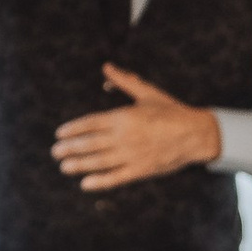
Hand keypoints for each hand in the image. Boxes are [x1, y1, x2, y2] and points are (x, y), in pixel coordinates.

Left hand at [51, 65, 220, 189]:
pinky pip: (116, 177)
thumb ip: (124, 81)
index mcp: (123, 117)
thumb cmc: (171, 111)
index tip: (59, 133)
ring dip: (79, 164)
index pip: (90, 123)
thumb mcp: (146, 94)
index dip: (73, 129)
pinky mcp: (141, 170)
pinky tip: (85, 184)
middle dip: (70, 148)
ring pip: (99, 161)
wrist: (196, 134)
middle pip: (90, 143)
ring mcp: (132, 155)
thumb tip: (106, 66)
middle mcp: (124, 137)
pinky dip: (100, 181)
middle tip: (55, 152)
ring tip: (63, 166)